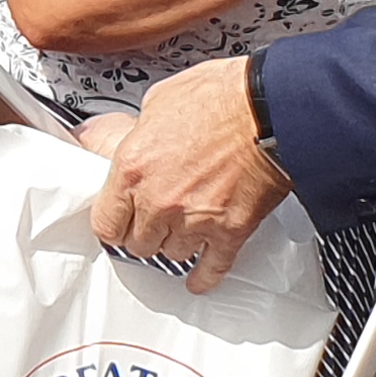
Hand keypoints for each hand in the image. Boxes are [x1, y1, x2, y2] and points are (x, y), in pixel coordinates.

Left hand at [90, 57, 291, 291]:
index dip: (113, 222)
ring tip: (179, 233)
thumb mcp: (159, 100)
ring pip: (171, 254)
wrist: (270, 108)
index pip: (105, 222)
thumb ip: (140, 131)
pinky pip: (212, 267)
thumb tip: (131, 135)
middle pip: (137, 244)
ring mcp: (194, 220)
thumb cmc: (221, 97)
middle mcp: (159, 201)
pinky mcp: (229, 231)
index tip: (119, 219)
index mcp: (133, 169)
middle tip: (150, 223)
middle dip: (143, 233)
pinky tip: (198, 280)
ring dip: (175, 244)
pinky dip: (205, 276)